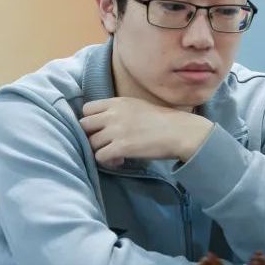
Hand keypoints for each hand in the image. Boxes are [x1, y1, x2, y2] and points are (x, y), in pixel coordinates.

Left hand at [79, 98, 213, 167]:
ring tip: (115, 155)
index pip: (86, 109)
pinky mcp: (121, 147)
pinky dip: (107, 161)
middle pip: (84, 125)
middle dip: (91, 136)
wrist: (180, 132)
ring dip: (100, 151)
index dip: (90, 121)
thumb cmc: (161, 120)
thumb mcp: (136, 106)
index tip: (99, 129)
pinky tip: (119, 161)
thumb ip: (117, 111)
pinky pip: (100, 156)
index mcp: (117, 102)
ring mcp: (116, 130)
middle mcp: (113, 114)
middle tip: (104, 143)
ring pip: (91, 143)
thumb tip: (102, 123)